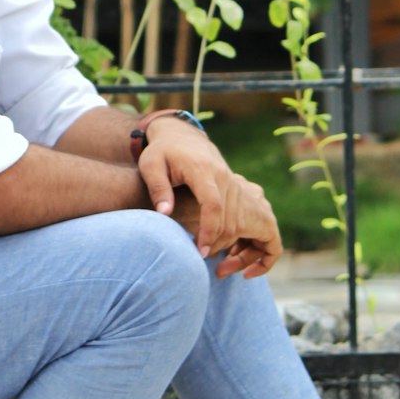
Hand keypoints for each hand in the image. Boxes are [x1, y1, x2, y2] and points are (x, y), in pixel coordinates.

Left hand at [138, 121, 281, 277]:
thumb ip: (157, 188)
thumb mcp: (150, 165)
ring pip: (242, 220)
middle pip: (231, 217)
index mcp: (203, 170)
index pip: (213, 204)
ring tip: (216, 262)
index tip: (200, 251)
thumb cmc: (162, 152)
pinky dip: (247, 236)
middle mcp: (224, 176)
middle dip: (220, 244)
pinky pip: (249, 217)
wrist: (182, 136)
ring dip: (233, 245)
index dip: (209, 230)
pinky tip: (233, 251)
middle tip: (201, 259)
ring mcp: (234, 183)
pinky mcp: (237, 189)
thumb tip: (164, 214)